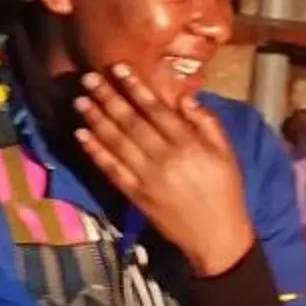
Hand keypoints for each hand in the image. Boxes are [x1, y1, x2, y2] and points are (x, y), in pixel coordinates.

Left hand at [73, 66, 256, 275]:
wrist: (216, 237)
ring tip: (80, 100)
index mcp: (188, 144)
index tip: (117, 69)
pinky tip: (81, 135)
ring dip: (96, 120)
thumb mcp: (226, 153)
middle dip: (108, 98)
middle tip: (88, 78)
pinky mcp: (135, 196)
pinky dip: (95, 152)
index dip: (135, 87)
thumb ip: (206, 122)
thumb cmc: (225, 190)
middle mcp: (165, 158)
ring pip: (117, 143)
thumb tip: (183, 96)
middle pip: (131, 122)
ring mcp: (147, 177)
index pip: (156, 109)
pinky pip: (111, 170)